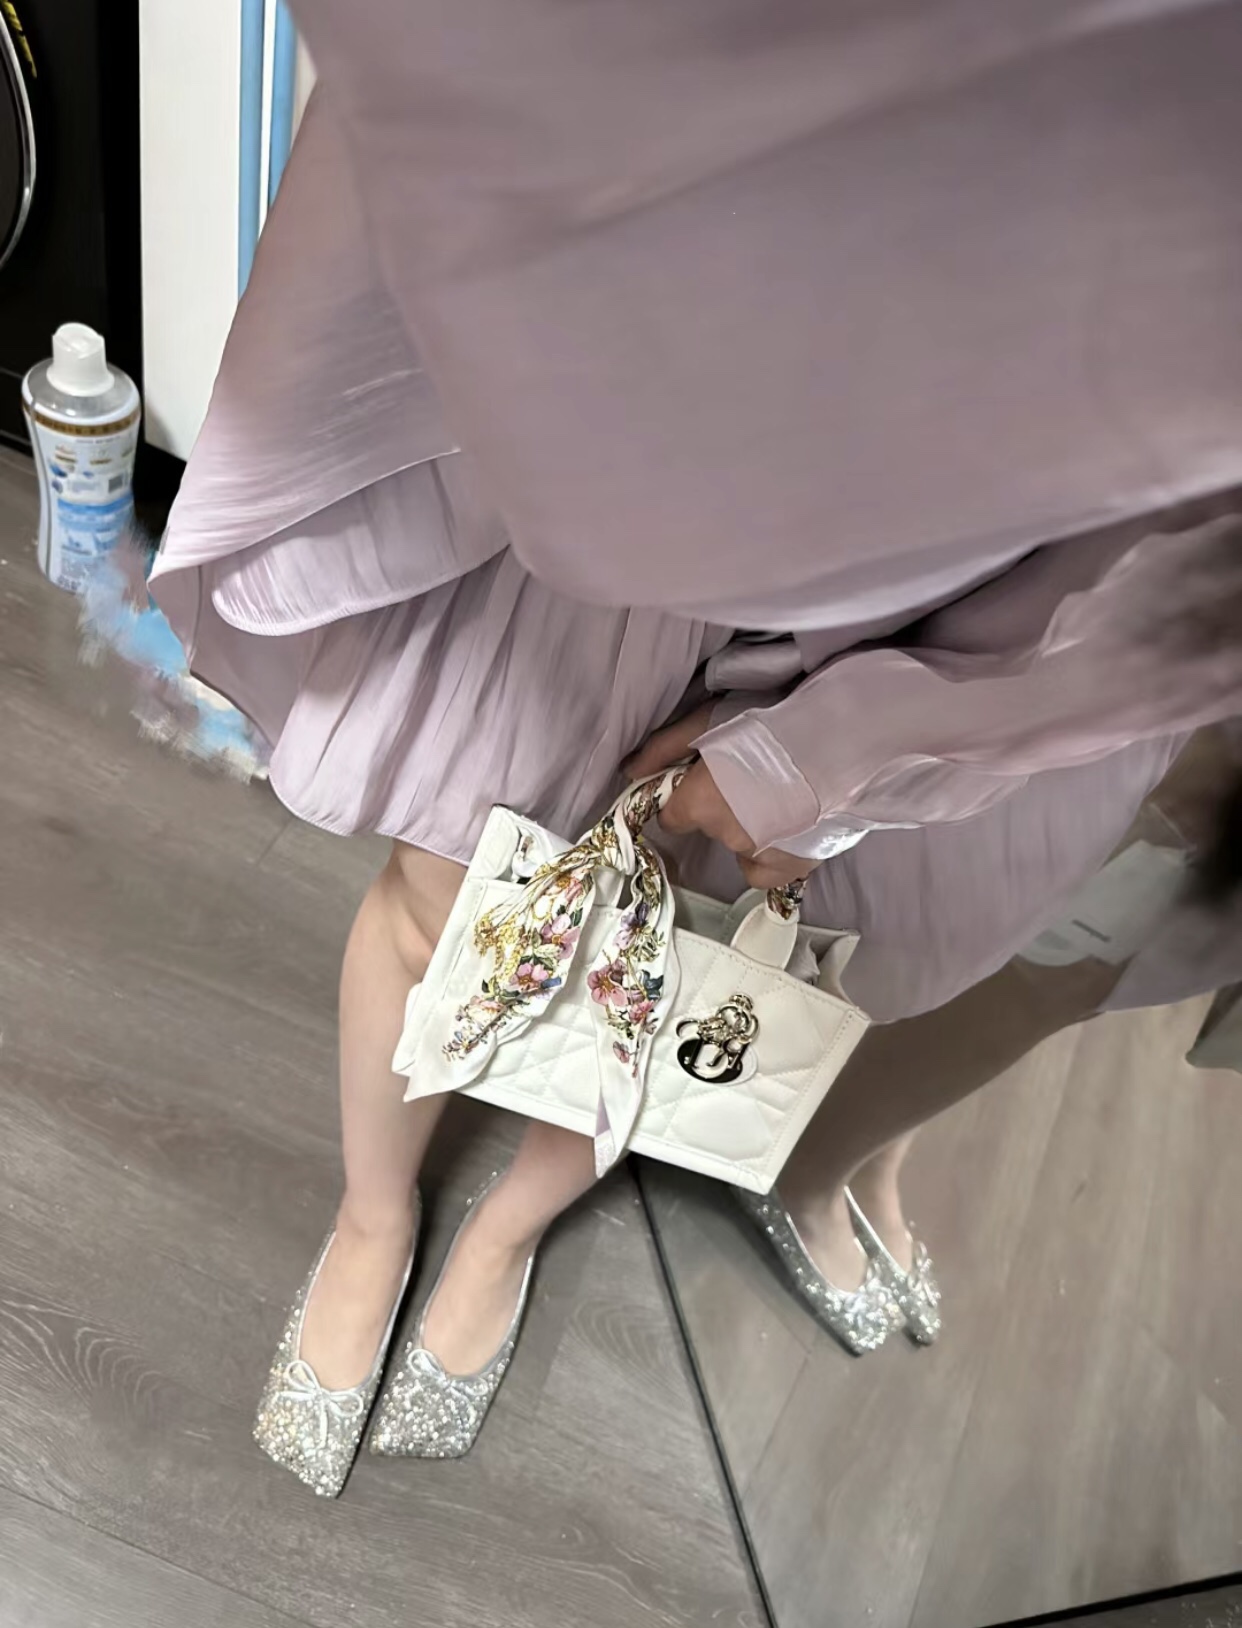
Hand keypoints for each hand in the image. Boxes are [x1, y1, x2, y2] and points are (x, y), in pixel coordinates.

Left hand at [624, 708, 817, 891]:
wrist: (841, 737)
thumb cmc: (772, 719)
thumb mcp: (709, 720)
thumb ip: (665, 750)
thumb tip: (629, 773)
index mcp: (700, 802)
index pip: (674, 817)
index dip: (689, 799)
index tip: (708, 783)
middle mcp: (726, 835)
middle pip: (712, 828)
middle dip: (725, 807)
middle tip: (754, 778)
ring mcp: (762, 854)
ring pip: (742, 846)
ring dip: (753, 826)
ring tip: (781, 796)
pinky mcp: (795, 865)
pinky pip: (767, 871)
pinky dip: (772, 855)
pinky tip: (787, 830)